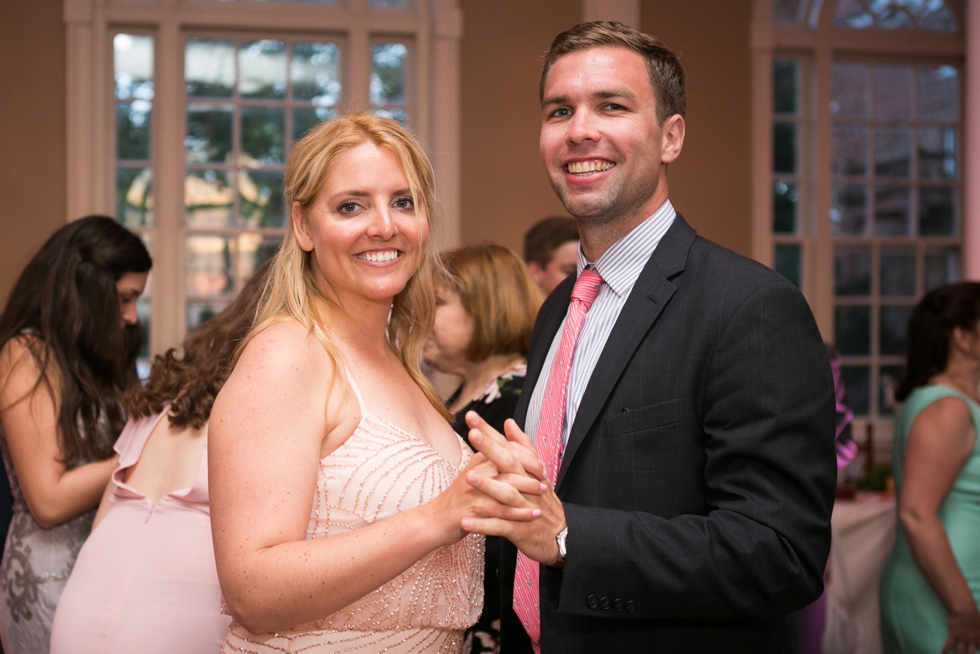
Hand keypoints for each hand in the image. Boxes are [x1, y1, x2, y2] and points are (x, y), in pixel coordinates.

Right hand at [425, 451, 541, 547]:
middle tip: (545, 476)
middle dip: (530, 469)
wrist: (436, 521)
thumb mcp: (473, 473)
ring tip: (543, 493)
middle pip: (507, 464)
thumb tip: (506, 439)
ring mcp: (474, 491)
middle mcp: (476, 472)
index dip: (525, 456)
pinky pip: (502, 511)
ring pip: (507, 487)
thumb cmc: (459, 498)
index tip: (540, 463)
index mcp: (478, 461)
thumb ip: (489, 457)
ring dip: (528, 490)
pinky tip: (533, 514)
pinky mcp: (474, 511)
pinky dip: (520, 513)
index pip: (505, 450)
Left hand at [462, 414, 565, 564]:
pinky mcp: (520, 529)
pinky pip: (500, 526)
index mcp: (527, 470)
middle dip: (490, 448)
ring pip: (506, 494)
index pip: (507, 446)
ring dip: (487, 485)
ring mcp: (524, 508)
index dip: (490, 431)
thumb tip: (508, 422)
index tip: (472, 415)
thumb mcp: (536, 472)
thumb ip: (522, 446)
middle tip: (471, 434)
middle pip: (509, 463)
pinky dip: (483, 525)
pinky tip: (465, 522)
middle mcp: (527, 485)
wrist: (560, 536)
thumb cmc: (543, 501)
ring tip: (467, 477)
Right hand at [944, 605, 979, 653]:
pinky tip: (943, 653)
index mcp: (978, 636)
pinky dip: (945, 649)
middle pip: (971, 652)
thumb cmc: (973, 613)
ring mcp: (961, 638)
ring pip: (960, 651)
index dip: (979, 649)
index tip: (977, 650)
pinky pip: (949, 644)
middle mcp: (971, 640)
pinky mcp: (953, 635)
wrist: (964, 609)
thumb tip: (979, 627)